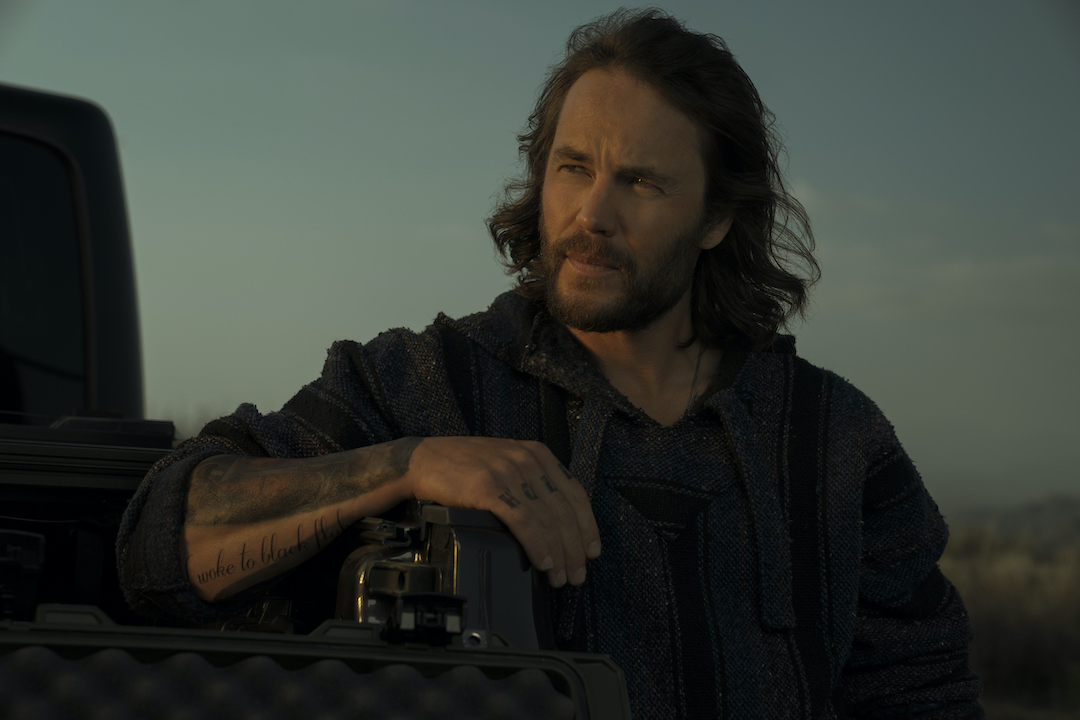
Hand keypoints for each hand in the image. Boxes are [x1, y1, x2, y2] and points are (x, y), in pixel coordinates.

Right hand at [402, 437, 600, 586]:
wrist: (422, 461)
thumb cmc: (462, 467)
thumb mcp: (506, 462)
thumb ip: (531, 482)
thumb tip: (554, 521)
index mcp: (537, 454)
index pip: (575, 493)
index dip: (588, 526)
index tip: (592, 551)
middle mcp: (528, 460)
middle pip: (564, 511)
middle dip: (575, 548)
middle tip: (577, 575)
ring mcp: (509, 473)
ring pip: (547, 520)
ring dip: (559, 554)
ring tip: (560, 577)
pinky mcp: (490, 487)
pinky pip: (524, 522)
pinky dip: (537, 546)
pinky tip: (543, 563)